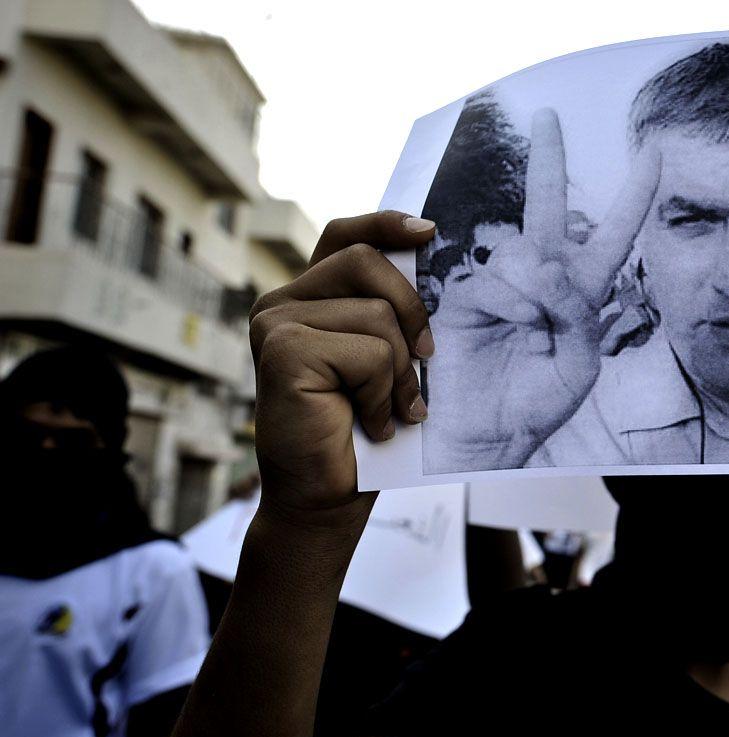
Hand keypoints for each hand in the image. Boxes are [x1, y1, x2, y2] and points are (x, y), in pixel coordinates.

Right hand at [248, 211, 435, 531]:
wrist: (325, 499)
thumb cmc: (360, 433)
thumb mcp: (382, 361)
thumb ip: (389, 315)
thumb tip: (432, 264)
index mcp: (306, 299)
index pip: (343, 236)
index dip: (385, 224)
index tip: (429, 232)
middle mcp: (281, 303)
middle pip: (365, 261)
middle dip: (412, 309)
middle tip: (427, 360)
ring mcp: (275, 323)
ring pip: (376, 313)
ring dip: (400, 371)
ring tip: (391, 409)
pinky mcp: (282, 351)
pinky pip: (368, 352)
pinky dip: (383, 394)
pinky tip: (368, 424)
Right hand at [426, 108, 659, 471]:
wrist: (492, 436)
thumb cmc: (538, 402)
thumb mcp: (581, 366)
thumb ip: (578, 314)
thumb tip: (546, 267)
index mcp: (580, 292)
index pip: (610, 235)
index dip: (634, 197)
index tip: (654, 154)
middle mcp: (541, 279)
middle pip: (546, 205)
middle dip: (547, 158)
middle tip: (550, 117)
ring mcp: (503, 284)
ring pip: (525, 254)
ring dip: (540, 293)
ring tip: (538, 334)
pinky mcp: (466, 297)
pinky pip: (495, 281)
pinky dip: (514, 305)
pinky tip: (521, 329)